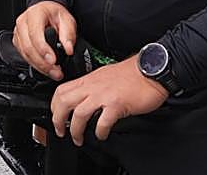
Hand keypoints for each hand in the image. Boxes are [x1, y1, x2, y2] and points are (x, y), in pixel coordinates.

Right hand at [12, 0, 76, 80]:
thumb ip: (68, 34)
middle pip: (28, 47)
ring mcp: (18, 33)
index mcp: (34, 14)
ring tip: (54, 73)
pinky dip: (35, 65)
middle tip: (56, 72)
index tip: (53, 60)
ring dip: (40, 67)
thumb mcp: (67, 19)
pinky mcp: (17, 42)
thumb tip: (68, 50)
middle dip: (43, 63)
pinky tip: (46, 69)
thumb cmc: (54, 14)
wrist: (46, 11)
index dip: (43, 49)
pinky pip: (24, 56)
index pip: (35, 34)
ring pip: (25, 54)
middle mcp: (22, 23)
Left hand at [50, 57, 167, 145]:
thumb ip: (92, 86)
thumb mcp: (104, 75)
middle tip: (61, 131)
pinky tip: (101, 135)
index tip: (56, 116)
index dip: (54, 105)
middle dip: (58, 120)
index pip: (61, 90)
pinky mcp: (117, 104)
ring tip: (77, 138)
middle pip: (64, 102)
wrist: (152, 69)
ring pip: (79, 113)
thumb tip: (83, 99)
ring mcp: (104, 95)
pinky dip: (99, 131)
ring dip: (75, 130)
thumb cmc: (132, 73)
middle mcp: (93, 86)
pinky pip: (102, 121)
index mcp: (89, 80)